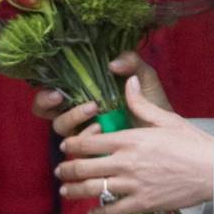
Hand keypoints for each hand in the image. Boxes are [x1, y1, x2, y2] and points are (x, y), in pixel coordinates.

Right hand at [33, 51, 171, 136]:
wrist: (168, 131)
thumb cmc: (152, 102)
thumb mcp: (144, 78)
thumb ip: (132, 62)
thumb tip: (113, 63)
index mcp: (82, 93)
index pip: (51, 94)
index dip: (45, 95)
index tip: (57, 92)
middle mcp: (77, 114)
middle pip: (46, 112)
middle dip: (51, 106)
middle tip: (70, 100)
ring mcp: (83, 134)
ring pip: (61, 130)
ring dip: (74, 120)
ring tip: (97, 116)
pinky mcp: (93, 151)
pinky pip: (78, 149)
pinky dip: (87, 139)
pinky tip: (102, 131)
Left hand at [55, 75, 213, 213]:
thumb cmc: (193, 143)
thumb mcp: (167, 118)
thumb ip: (141, 103)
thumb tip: (129, 80)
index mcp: (131, 139)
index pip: (89, 142)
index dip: (72, 145)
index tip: (65, 146)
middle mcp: (127, 162)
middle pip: (85, 167)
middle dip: (67, 169)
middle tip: (60, 170)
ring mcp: (133, 185)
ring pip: (93, 190)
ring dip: (74, 191)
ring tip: (65, 190)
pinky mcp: (143, 203)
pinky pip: (113, 210)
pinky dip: (99, 211)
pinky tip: (92, 210)